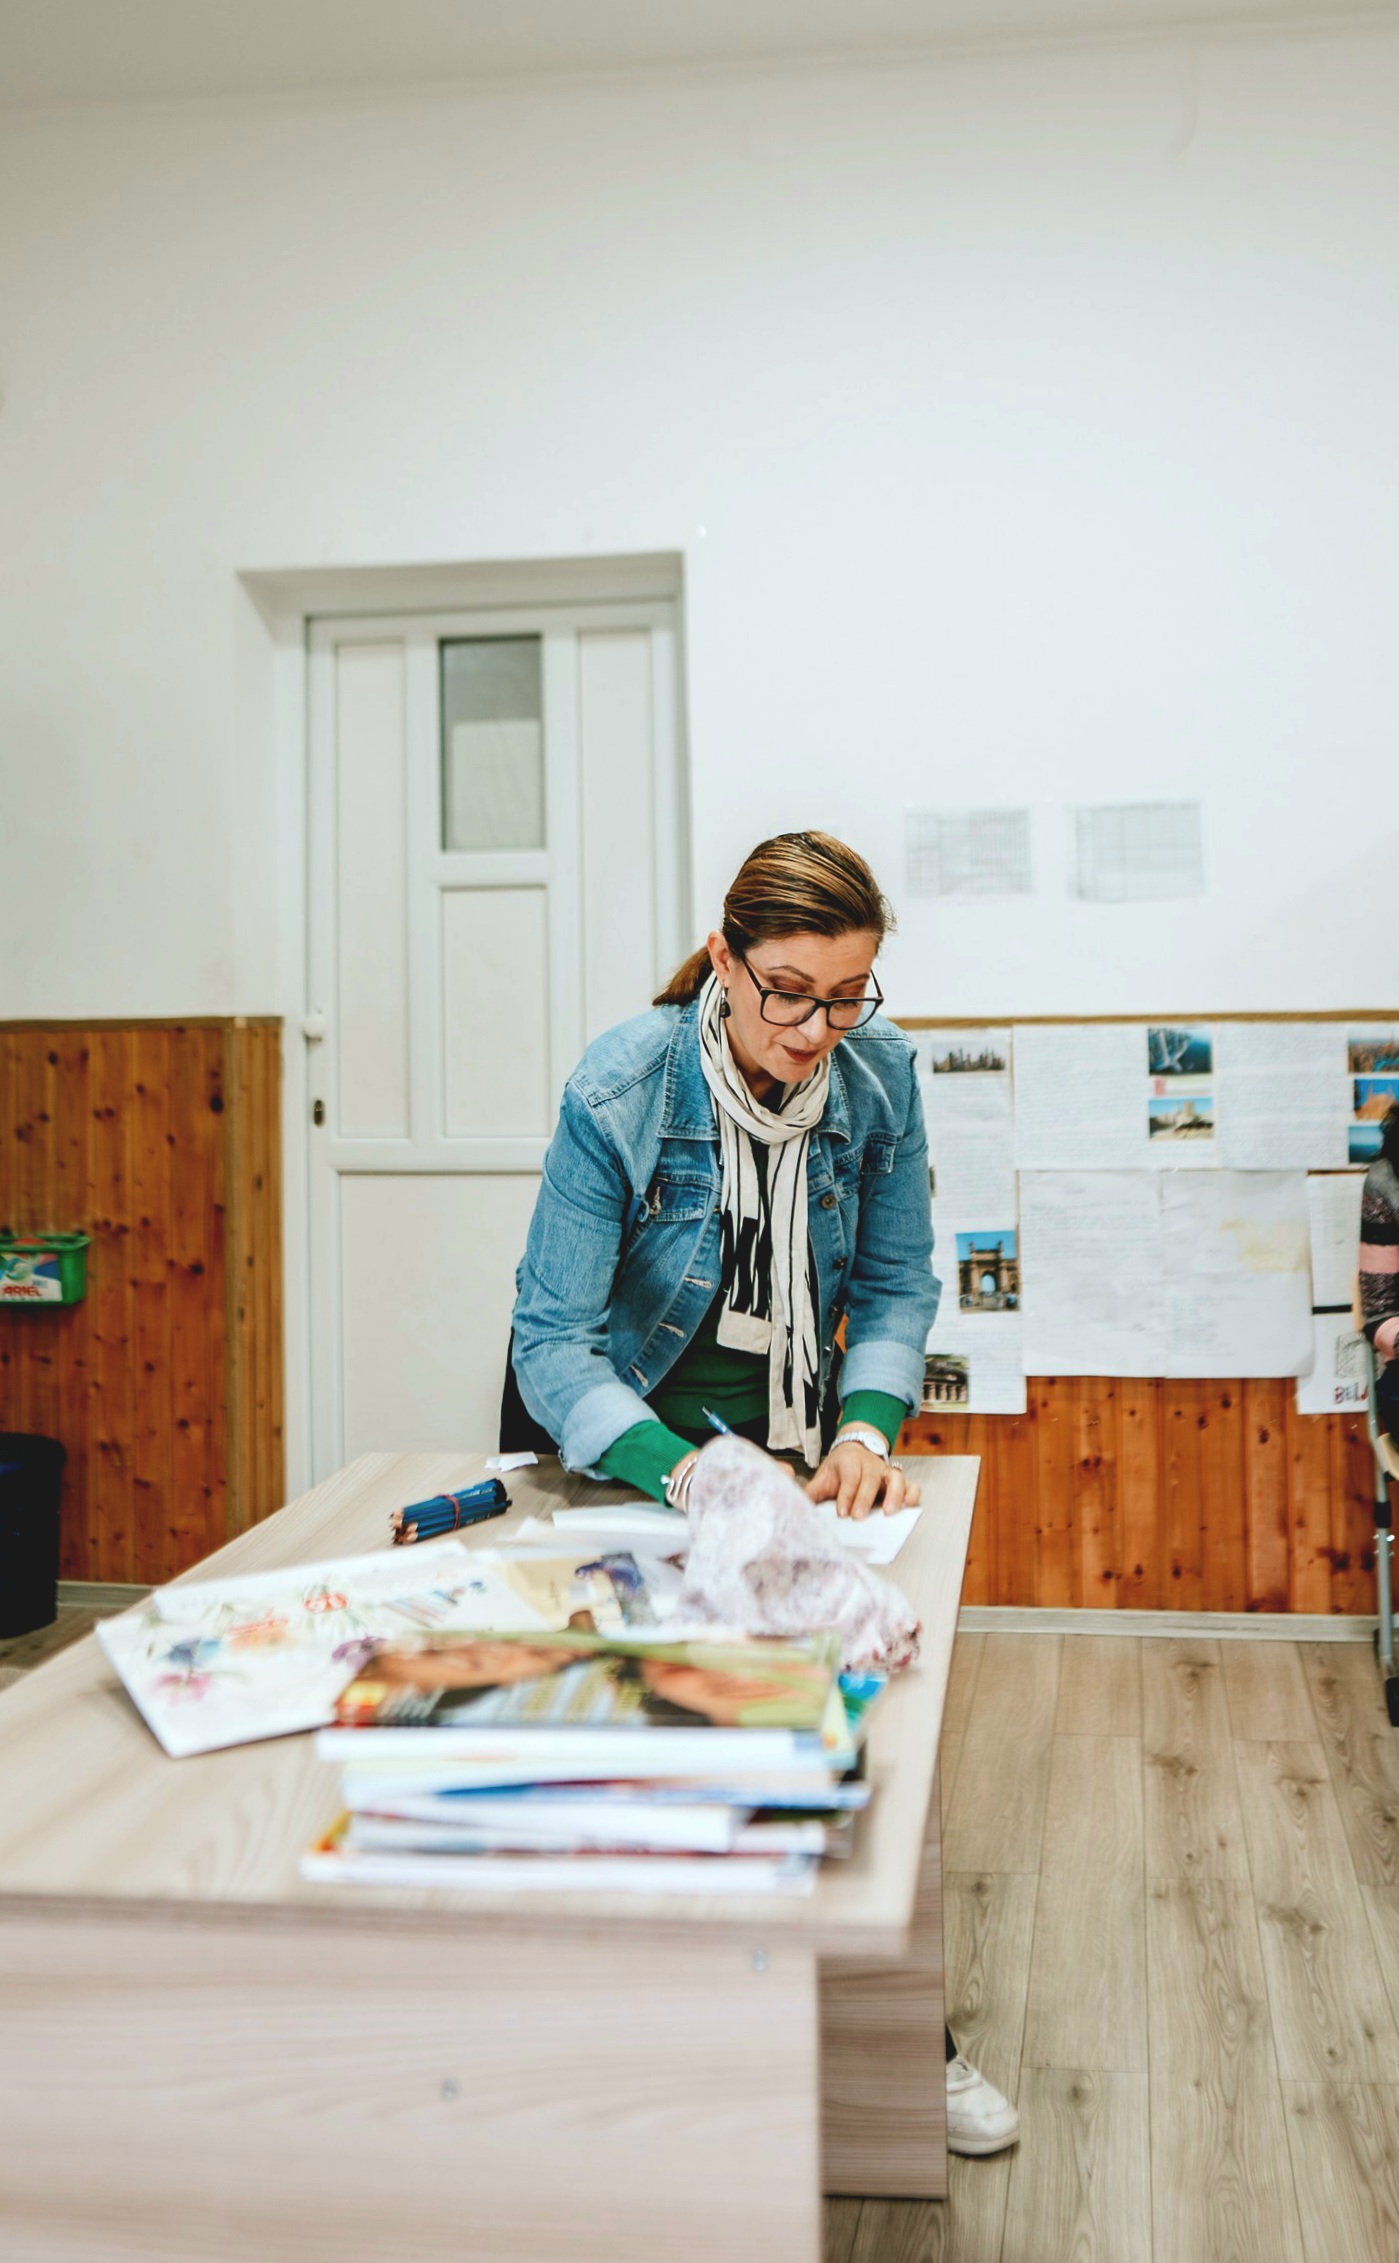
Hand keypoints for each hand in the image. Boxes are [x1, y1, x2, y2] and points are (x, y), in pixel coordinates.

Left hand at [805, 1439, 920, 1520]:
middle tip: (859, 1518)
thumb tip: (797, 1505)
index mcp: (850, 1462)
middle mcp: (871, 1465)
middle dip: (865, 1499)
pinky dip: (912, 1496)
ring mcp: (887, 1472)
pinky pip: (911, 1486)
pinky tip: (907, 1508)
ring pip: (896, 1479)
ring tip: (889, 1513)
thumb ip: (813, 1491)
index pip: (850, 1477)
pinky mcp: (900, 1481)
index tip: (842, 1513)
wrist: (855, 1451)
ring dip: (894, 1495)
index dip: (847, 1494)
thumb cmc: (840, 1469)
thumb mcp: (824, 1476)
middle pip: (871, 1479)